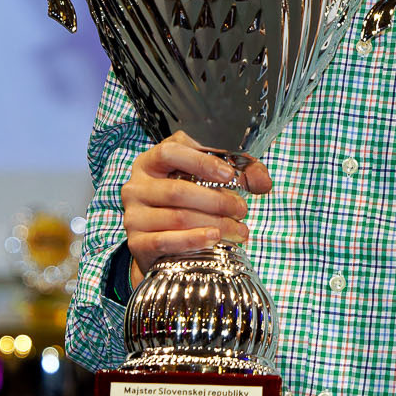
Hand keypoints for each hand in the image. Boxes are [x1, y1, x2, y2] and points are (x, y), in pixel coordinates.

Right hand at [121, 133, 271, 286]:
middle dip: (217, 201)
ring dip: (214, 224)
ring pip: (177, 217)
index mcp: (149, 163)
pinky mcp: (136, 242)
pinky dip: (194, 240)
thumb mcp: (206, 182)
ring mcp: (133, 215)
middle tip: (241, 210)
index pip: (169, 152)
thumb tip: (262, 182)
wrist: (158, 243)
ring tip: (238, 230)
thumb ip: (239, 174)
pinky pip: (166, 241)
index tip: (229, 175)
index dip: (200, 161)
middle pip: (177, 190)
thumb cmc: (184, 204)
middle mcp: (136, 187)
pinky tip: (214, 239)